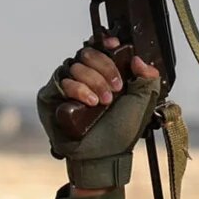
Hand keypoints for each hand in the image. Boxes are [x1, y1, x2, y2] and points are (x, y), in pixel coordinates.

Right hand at [38, 36, 160, 188]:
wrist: (105, 155)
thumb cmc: (121, 131)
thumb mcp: (142, 102)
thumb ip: (147, 78)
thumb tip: (139, 58)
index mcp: (103, 74)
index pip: (99, 48)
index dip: (105, 43)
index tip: (116, 45)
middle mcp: (83, 77)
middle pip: (87, 53)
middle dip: (104, 68)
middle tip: (116, 88)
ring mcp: (65, 86)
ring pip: (75, 65)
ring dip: (93, 81)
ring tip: (103, 101)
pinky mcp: (51, 97)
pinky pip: (62, 81)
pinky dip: (78, 89)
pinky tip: (90, 102)